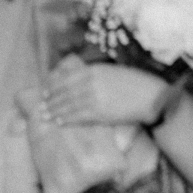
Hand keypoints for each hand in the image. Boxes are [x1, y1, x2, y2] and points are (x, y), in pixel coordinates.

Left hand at [39, 57, 167, 128]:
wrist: (152, 96)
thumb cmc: (136, 83)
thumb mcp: (114, 72)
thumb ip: (96, 75)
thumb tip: (78, 81)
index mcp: (95, 70)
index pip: (67, 78)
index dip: (53, 86)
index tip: (45, 92)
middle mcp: (91, 82)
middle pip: (64, 92)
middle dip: (51, 100)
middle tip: (41, 107)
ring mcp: (94, 97)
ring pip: (68, 105)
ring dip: (55, 111)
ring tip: (45, 116)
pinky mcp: (99, 112)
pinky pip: (77, 116)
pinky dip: (66, 119)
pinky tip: (59, 122)